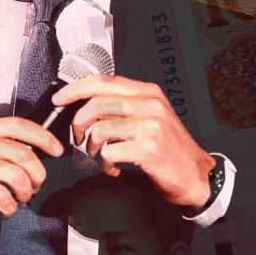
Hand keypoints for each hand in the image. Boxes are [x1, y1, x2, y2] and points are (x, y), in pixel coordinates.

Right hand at [0, 117, 63, 226]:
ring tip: (20, 199)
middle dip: (37, 173)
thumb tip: (18, 156)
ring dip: (26, 191)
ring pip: (18, 173)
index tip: (55, 148)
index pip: (18, 125)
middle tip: (36, 185)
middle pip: (24, 152)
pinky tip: (5, 208)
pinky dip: (9, 204)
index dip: (43, 136)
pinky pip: (2, 192)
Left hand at [53, 74, 214, 209]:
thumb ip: (123, 106)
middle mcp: (150, 105)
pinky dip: (104, 164)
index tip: (59, 99)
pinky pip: (109, 152)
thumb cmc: (169, 147)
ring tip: (99, 155)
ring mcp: (151, 126)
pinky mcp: (149, 148)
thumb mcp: (150, 117)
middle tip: (79, 137)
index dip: (76, 88)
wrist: (195, 174)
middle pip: (96, 104)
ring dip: (92, 148)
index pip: (103, 81)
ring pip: (100, 129)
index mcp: (147, 93)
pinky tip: (112, 168)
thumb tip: (84, 104)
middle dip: (78, 123)